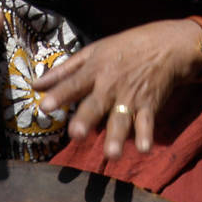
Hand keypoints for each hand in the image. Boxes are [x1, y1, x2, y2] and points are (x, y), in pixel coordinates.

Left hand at [33, 19, 201, 158]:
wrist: (167, 46)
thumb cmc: (124, 49)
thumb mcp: (93, 52)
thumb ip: (64, 71)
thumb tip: (35, 86)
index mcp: (94, 70)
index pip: (74, 84)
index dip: (60, 95)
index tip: (44, 107)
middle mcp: (110, 85)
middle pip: (96, 105)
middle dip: (87, 120)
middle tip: (76, 135)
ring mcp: (131, 97)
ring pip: (121, 119)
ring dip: (117, 137)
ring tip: (111, 155)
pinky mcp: (149, 106)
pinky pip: (146, 122)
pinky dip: (146, 135)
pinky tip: (144, 149)